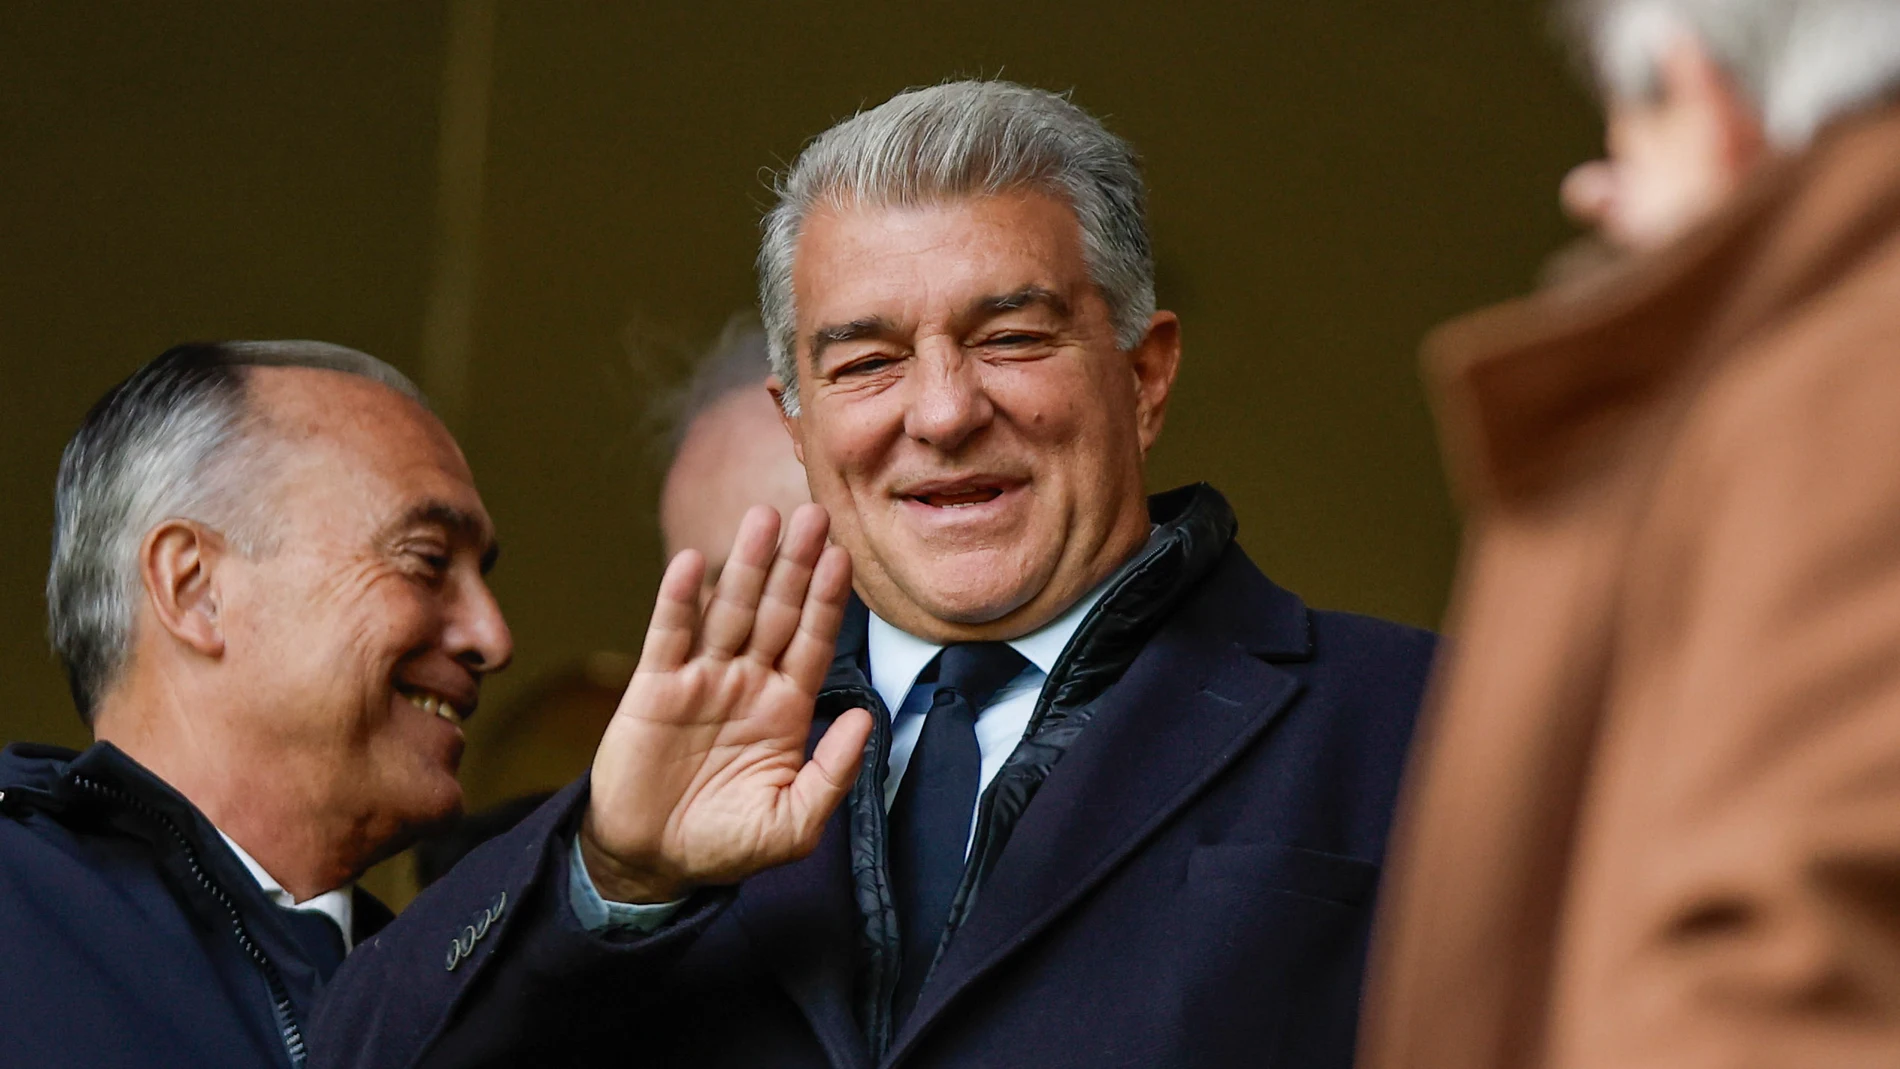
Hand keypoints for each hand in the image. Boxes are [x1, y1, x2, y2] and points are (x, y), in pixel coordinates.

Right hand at [579, 503, 873, 903]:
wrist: (652, 863)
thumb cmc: (726, 845)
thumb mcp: (793, 824)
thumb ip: (833, 774)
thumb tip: (866, 718)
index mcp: (786, 708)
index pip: (813, 641)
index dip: (827, 599)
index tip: (844, 555)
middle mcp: (747, 682)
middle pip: (776, 611)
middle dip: (795, 564)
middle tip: (813, 512)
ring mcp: (700, 680)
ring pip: (728, 611)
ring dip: (745, 565)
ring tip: (763, 518)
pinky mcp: (654, 688)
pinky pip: (669, 635)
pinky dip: (678, 599)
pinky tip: (690, 562)